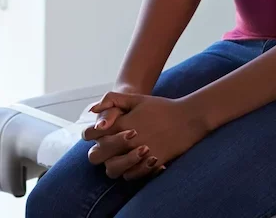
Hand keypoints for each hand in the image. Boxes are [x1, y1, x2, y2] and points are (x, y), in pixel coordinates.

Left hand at [83, 92, 206, 180]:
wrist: (187, 118)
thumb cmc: (160, 107)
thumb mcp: (136, 98)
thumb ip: (112, 100)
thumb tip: (92, 110)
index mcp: (122, 123)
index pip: (94, 134)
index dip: (88, 134)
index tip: (91, 134)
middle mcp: (128, 141)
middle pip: (99, 154)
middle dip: (98, 150)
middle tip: (103, 147)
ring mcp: (139, 155)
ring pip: (113, 169)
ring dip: (112, 163)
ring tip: (117, 156)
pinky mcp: (150, 165)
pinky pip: (131, 176)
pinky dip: (128, 171)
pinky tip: (132, 163)